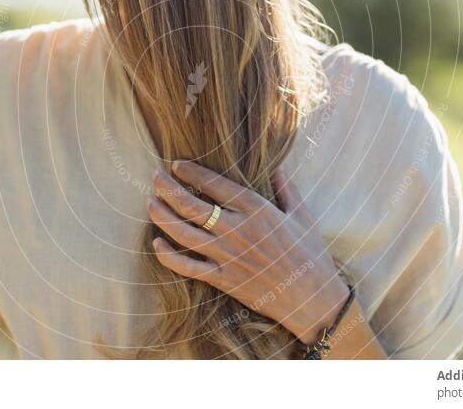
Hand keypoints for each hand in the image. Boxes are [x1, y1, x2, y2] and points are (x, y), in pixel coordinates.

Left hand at [147, 160, 351, 344]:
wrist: (313, 298)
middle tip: (155, 177)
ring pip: (183, 233)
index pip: (215, 185)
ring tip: (150, 202)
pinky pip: (188, 267)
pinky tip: (157, 242)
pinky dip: (168, 255)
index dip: (191, 173)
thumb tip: (279, 169)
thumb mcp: (303, 217)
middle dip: (168, 188)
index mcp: (257, 210)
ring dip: (161, 216)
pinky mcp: (223, 279)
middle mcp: (237, 230)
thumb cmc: (311, 255)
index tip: (176, 164)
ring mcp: (227, 256)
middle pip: (191, 205)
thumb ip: (287, 190)